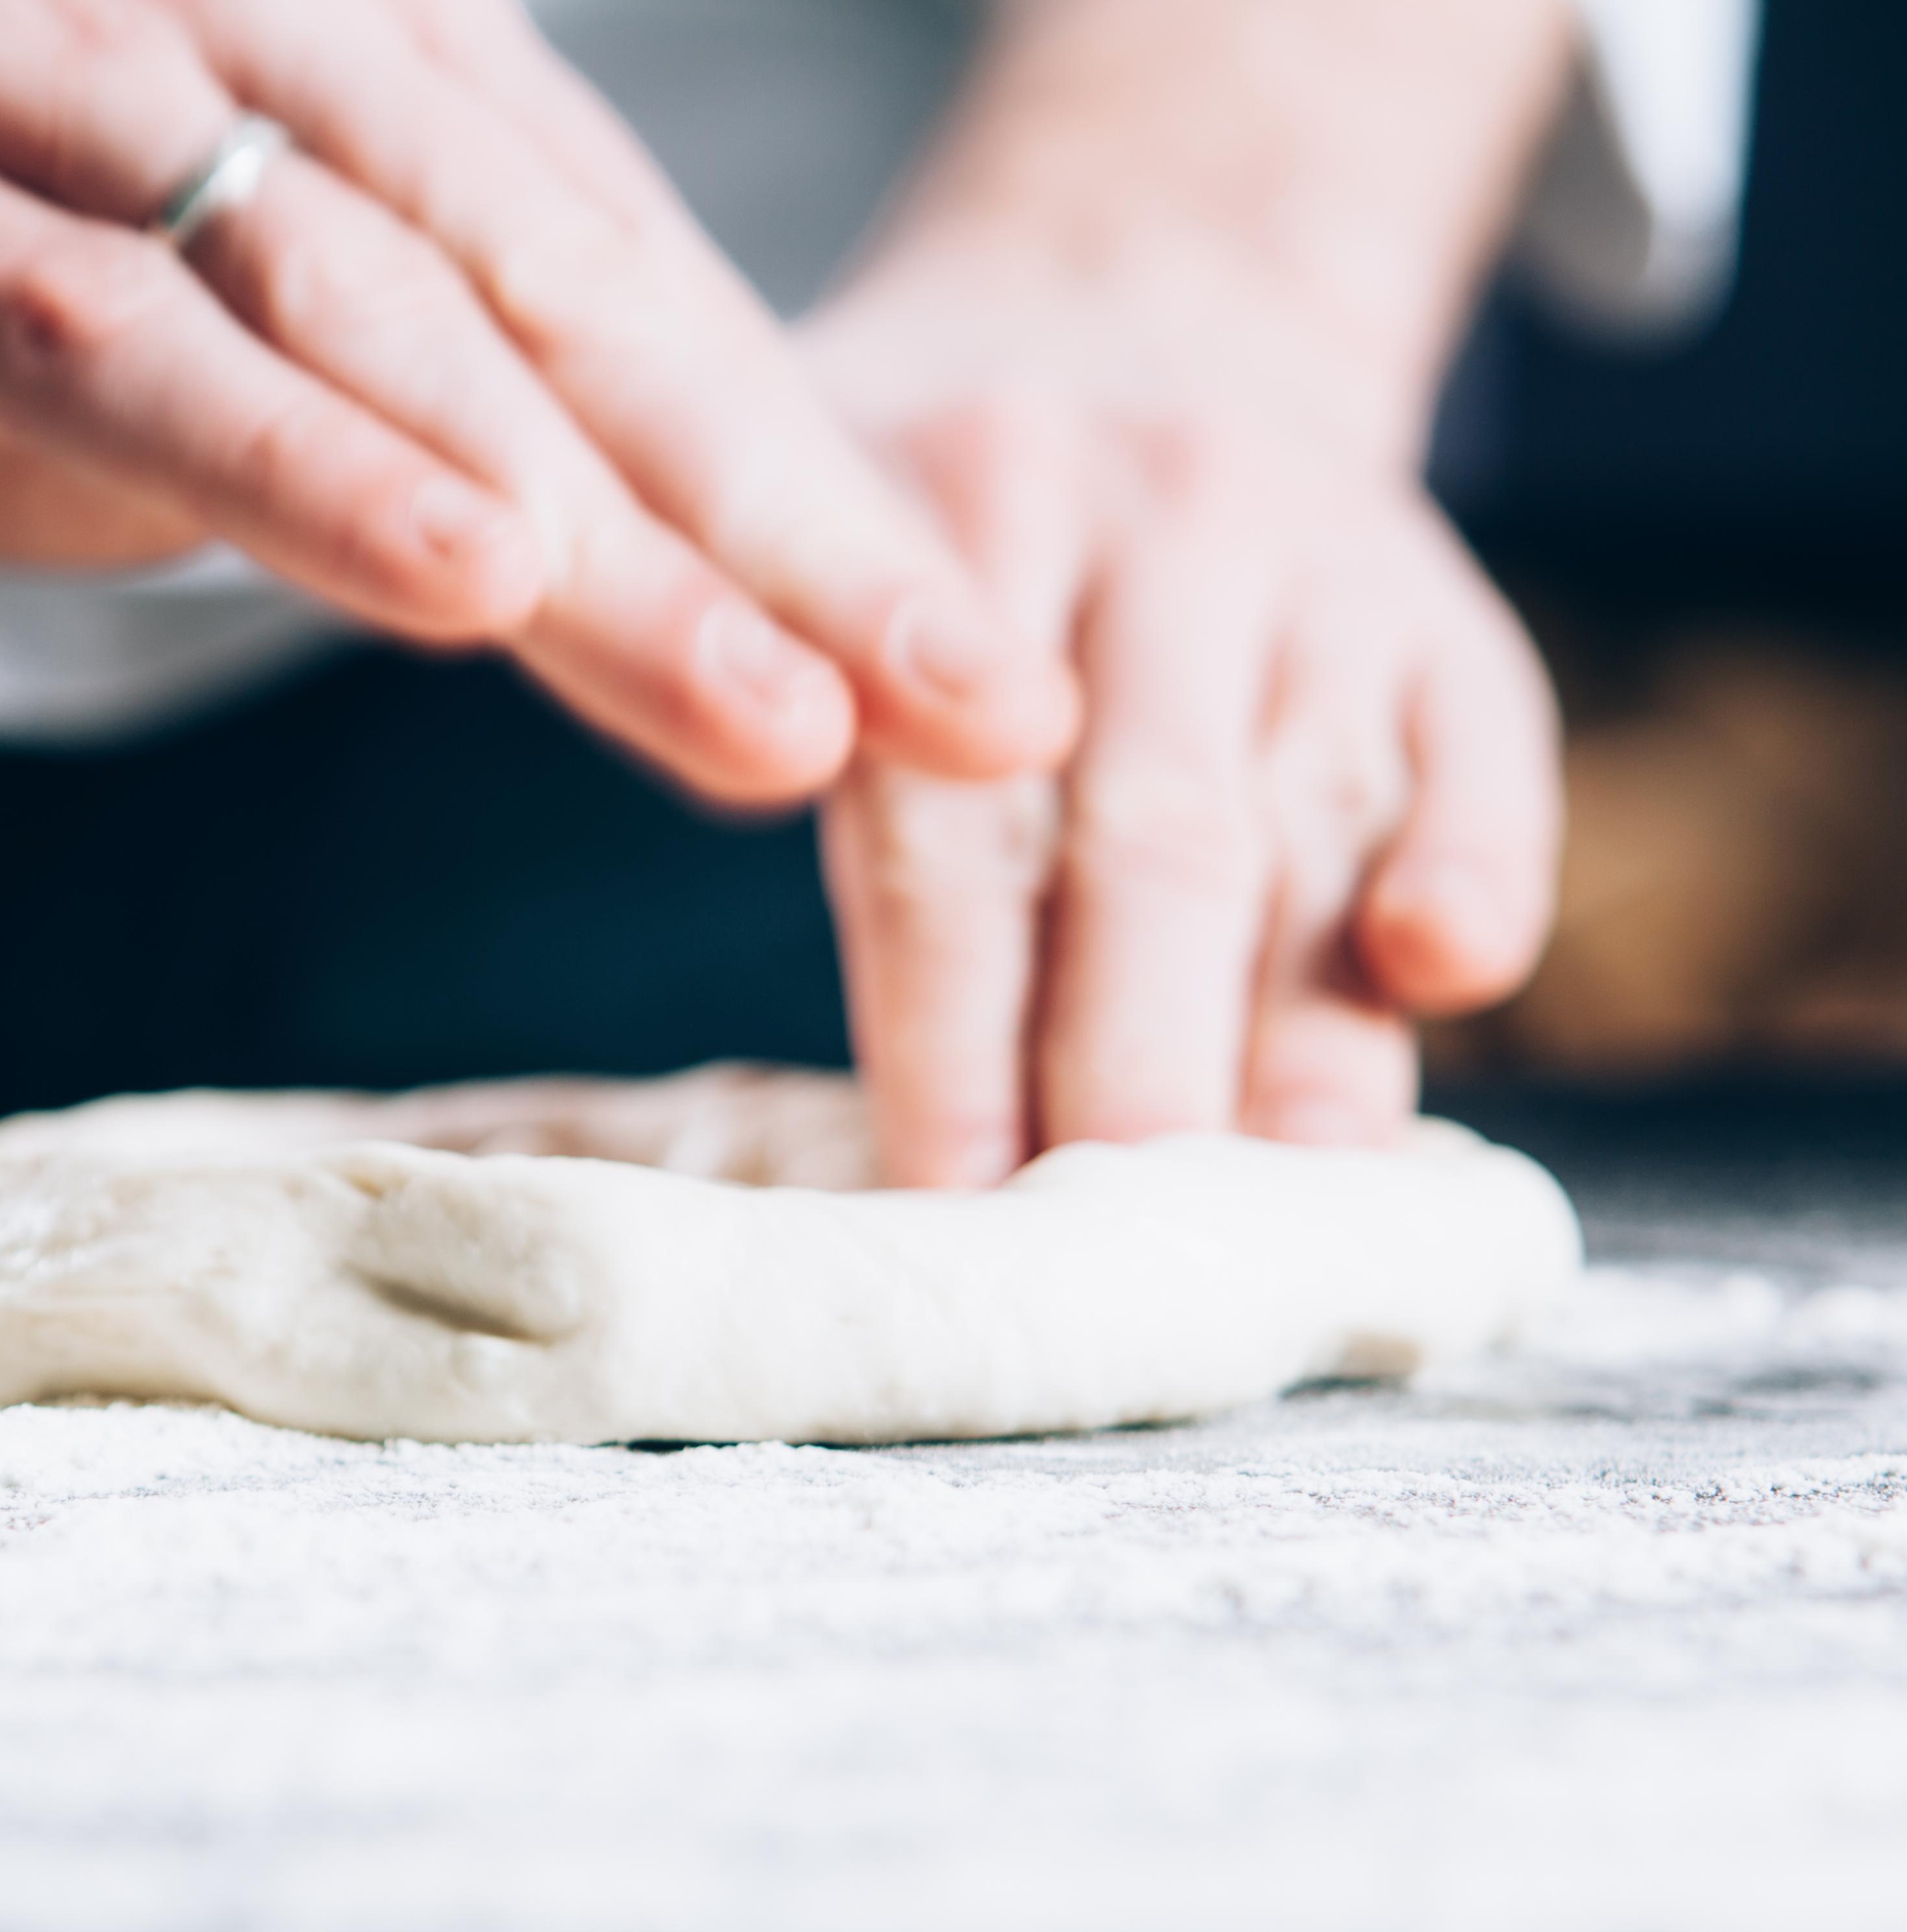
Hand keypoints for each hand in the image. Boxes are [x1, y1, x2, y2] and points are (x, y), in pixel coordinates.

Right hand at [0, 0, 1074, 804]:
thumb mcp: (208, 358)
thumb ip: (412, 433)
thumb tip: (633, 586)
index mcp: (339, 62)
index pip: (633, 308)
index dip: (820, 501)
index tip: (982, 686)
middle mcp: (212, 24)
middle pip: (561, 309)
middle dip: (785, 531)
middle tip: (979, 711)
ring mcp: (6, 70)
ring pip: (370, 317)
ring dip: (591, 532)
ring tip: (779, 712)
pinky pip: (96, 325)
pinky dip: (286, 455)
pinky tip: (460, 580)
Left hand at [808, 265, 1562, 1184]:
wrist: (1137, 315)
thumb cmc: (930, 522)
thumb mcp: (809, 557)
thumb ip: (801, 753)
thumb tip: (860, 1069)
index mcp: (948, 520)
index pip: (947, 822)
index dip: (950, 1034)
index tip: (947, 1205)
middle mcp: (1147, 524)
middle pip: (1141, 837)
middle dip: (1123, 1069)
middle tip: (1103, 1260)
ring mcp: (1316, 558)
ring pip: (1302, 820)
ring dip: (1287, 1040)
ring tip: (1253, 1224)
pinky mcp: (1444, 606)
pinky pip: (1486, 748)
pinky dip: (1475, 869)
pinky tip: (1444, 977)